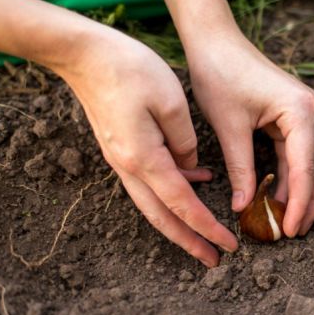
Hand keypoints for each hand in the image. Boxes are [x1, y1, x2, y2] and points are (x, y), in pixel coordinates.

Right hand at [60, 27, 236, 266]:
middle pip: (162, 217)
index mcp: (145, 158)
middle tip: (214, 260)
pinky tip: (197, 181)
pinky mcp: (122, 149)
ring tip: (205, 235)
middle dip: (190, 242)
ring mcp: (122, 159)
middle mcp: (129, 166)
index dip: (207, 228)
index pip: (182, 205)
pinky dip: (172, 192)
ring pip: (153, 204)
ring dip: (180, 223)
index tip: (229, 245)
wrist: (85, 54)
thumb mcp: (172, 102)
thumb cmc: (131, 70)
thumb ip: (186, 142)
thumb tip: (193, 168)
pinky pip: (149, 181)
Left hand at [186, 34, 313, 236]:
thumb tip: (245, 207)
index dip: (300, 202)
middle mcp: (313, 111)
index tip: (292, 229)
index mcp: (300, 111)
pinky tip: (281, 196)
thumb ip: (241, 169)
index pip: (306, 167)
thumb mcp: (229, 127)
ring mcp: (307, 112)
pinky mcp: (295, 115)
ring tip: (291, 220)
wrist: (215, 41)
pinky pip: (302, 152)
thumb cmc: (220, 75)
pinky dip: (294, 176)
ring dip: (306, 190)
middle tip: (297, 231)